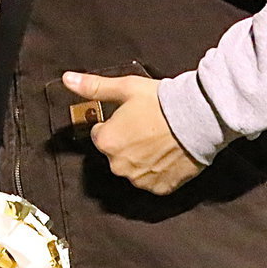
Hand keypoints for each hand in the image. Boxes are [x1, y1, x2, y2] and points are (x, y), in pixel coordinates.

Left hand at [62, 71, 204, 194]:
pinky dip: (157, 170)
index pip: (100, 134)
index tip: (131, 116)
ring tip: (160, 139)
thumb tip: (67, 79)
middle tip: (147, 126)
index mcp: (106, 141)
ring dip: (141, 157)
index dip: (115, 124)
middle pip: (116, 153)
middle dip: (127, 142)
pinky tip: (168, 154)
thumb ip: (93, 87)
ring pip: (133, 168)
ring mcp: (139, 179)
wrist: (199, 119)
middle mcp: (118, 165)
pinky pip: (152, 181)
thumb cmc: (161, 102)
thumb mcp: (125, 88)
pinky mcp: (159, 188)